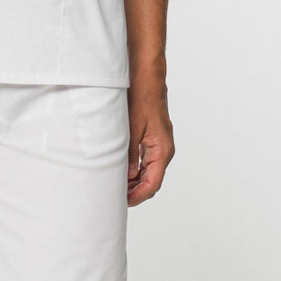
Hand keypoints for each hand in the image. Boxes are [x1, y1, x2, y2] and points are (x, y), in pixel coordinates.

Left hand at [127, 79, 174, 205]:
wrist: (147, 78)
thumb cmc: (141, 98)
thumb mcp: (131, 129)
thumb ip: (129, 155)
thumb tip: (127, 177)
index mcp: (162, 149)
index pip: (153, 183)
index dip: (138, 196)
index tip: (124, 202)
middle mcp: (164, 150)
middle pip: (152, 181)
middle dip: (135, 192)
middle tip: (116, 197)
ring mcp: (160, 145)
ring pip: (150, 173)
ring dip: (135, 182)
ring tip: (116, 186)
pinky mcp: (154, 140)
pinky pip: (147, 162)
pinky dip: (136, 170)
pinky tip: (122, 172)